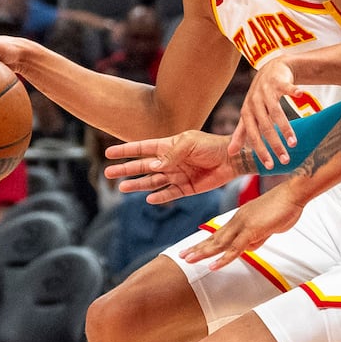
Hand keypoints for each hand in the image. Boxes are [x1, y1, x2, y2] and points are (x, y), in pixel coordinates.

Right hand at [105, 131, 240, 202]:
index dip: (126, 151)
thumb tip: (153, 167)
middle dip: (126, 169)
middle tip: (108, 173)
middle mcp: (170, 161)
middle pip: (142, 167)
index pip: (142, 148)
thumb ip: (171, 154)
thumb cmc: (211, 145)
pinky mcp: (187, 188)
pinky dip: (160, 196)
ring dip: (138, 184)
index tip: (109, 153)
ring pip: (152, 181)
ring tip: (123, 188)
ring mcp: (177, 175)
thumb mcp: (189, 143)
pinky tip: (149, 198)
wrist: (231, 159)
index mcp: (168, 145)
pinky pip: (169, 193)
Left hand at [178, 185, 305, 269]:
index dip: (205, 242)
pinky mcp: (252, 229)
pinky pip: (235, 248)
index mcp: (240, 218)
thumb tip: (250, 248)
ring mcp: (243, 224)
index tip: (194, 249)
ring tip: (188, 260)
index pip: (219, 234)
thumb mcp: (268, 226)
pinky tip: (213, 265)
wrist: (293, 193)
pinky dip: (223, 258)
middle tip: (182, 256)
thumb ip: (258, 237)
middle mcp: (237, 220)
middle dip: (198, 248)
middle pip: (214, 238)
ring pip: (219, 243)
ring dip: (203, 252)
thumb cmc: (284, 207)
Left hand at [231, 59, 300, 168]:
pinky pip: (286, 87)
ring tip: (294, 143)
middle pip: (265, 127)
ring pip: (276, 112)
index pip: (253, 136)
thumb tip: (230, 153)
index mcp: (247, 113)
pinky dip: (294, 90)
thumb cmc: (259, 97)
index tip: (270, 166)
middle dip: (275, 145)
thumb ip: (241, 133)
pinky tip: (301, 95)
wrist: (270, 70)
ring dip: (285, 128)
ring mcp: (266, 91)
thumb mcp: (248, 114)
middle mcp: (255, 102)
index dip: (261, 151)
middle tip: (286, 160)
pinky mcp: (278, 81)